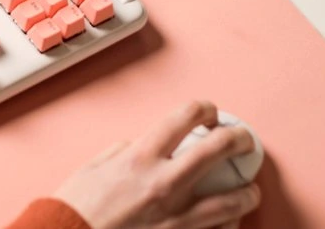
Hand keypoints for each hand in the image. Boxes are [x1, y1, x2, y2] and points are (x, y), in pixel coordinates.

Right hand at [54, 101, 260, 228]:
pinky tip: (228, 220)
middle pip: (218, 149)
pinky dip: (228, 224)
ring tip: (248, 190)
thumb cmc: (77, 207)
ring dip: (246, 192)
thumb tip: (144, 147)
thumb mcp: (96, 166)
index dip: (204, 108)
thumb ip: (126, 151)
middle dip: (239, 138)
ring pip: (232, 200)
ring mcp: (177, 217)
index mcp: (140, 157)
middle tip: (243, 140)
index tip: (209, 113)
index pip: (185, 117)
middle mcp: (163, 183)